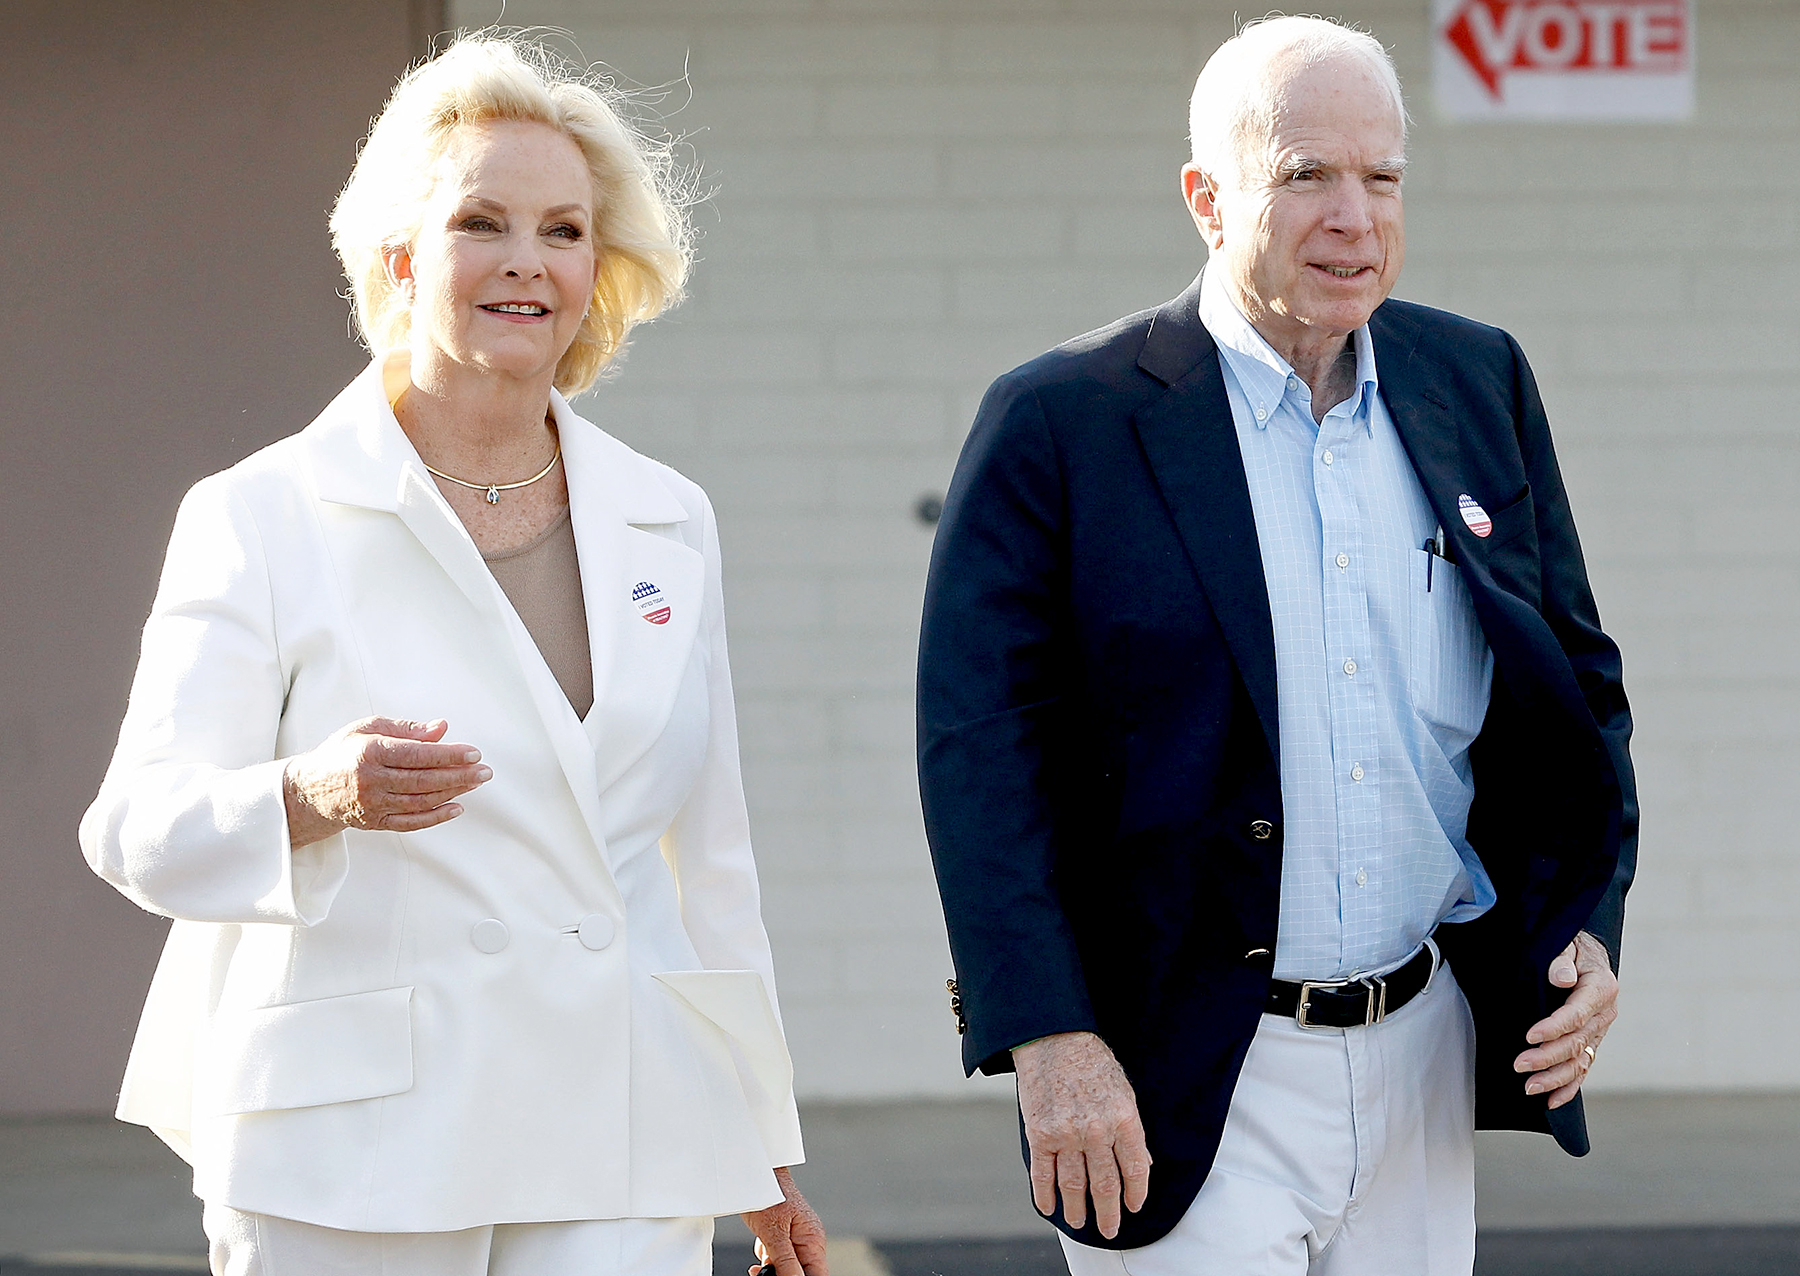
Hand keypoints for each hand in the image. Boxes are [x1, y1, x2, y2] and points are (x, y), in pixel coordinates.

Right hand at [282, 717, 488, 848]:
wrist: (310, 789)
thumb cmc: (343, 752)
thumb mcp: (368, 727)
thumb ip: (406, 728)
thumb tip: (442, 728)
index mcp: (370, 752)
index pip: (417, 754)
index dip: (448, 755)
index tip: (473, 753)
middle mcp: (371, 780)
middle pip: (423, 780)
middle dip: (459, 775)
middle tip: (485, 771)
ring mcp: (373, 805)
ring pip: (420, 801)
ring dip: (452, 793)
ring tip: (475, 783)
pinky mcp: (376, 822)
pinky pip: (411, 822)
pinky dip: (436, 817)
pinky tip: (456, 807)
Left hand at [741, 1166, 826, 1275]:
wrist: (754, 1173)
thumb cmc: (768, 1193)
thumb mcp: (774, 1232)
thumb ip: (786, 1260)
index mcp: (813, 1239)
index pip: (818, 1274)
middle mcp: (809, 1240)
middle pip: (801, 1271)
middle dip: (783, 1272)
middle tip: (766, 1266)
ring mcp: (797, 1237)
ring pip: (788, 1266)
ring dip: (773, 1264)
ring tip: (764, 1249)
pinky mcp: (784, 1236)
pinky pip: (779, 1256)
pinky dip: (768, 1255)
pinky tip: (762, 1245)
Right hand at [1013, 1031, 1151, 1238]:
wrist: (1053, 1039)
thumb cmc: (1090, 1062)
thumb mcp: (1123, 1091)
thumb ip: (1131, 1129)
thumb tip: (1140, 1162)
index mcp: (1123, 1118)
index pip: (1134, 1169)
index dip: (1136, 1193)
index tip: (1134, 1207)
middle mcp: (1096, 1130)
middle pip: (1105, 1184)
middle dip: (1109, 1212)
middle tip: (1110, 1228)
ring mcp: (1066, 1135)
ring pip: (1074, 1185)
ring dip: (1078, 1209)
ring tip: (1081, 1222)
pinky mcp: (1040, 1134)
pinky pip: (1043, 1174)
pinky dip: (1045, 1195)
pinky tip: (1050, 1208)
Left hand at [1515, 931, 1617, 1109]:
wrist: (1585, 952)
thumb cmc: (1571, 945)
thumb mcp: (1568, 942)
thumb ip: (1562, 959)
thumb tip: (1562, 978)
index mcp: (1601, 988)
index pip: (1577, 1014)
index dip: (1554, 1028)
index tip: (1530, 1036)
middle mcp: (1604, 1013)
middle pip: (1576, 1042)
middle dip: (1547, 1057)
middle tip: (1520, 1065)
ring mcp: (1599, 1031)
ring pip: (1580, 1061)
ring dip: (1555, 1078)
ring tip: (1529, 1087)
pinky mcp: (1591, 1041)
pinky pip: (1583, 1068)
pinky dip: (1569, 1087)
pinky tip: (1551, 1101)